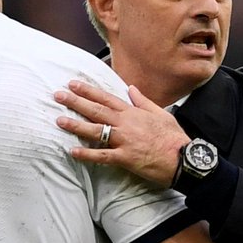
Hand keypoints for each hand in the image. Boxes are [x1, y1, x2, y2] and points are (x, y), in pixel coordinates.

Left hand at [54, 80, 190, 186]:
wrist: (184, 158)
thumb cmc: (174, 137)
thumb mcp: (161, 113)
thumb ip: (143, 101)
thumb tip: (131, 88)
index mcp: (133, 113)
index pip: (106, 98)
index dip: (88, 90)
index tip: (73, 84)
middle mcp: (126, 124)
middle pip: (96, 110)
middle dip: (76, 102)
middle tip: (58, 95)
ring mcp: (124, 140)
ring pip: (96, 130)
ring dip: (76, 125)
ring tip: (59, 121)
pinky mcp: (125, 158)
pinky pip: (102, 155)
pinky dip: (87, 154)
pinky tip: (73, 152)